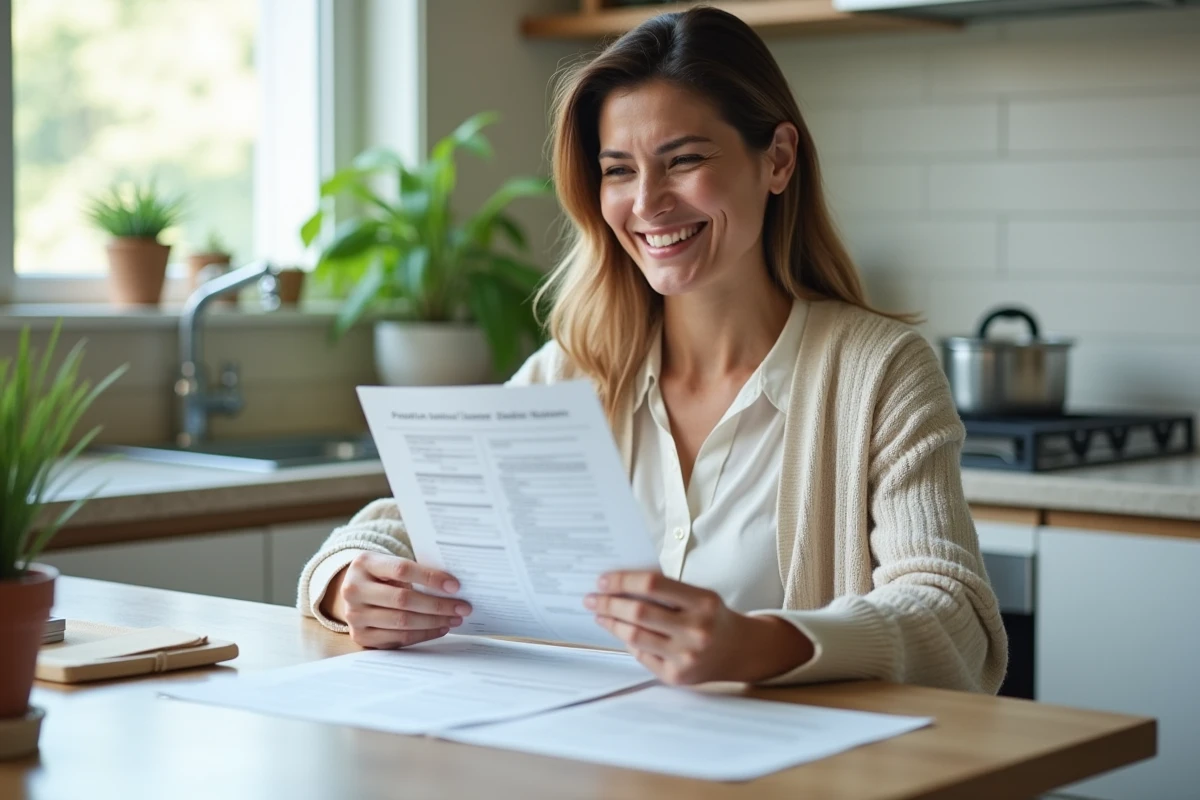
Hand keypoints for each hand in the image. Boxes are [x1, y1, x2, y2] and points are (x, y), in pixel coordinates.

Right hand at [323, 552, 471, 648]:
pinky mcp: (361, 636)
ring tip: (454, 618)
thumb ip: (415, 571)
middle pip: (403, 600)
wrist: (354, 593)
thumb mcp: (390, 564)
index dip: (430, 578)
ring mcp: (355, 616)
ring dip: (434, 622)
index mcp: (364, 563)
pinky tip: (440, 628)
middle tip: (463, 607)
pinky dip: (423, 634)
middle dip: (438, 605)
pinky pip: (399, 638)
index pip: (402, 570)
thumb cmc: (382, 575)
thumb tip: (453, 586)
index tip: (455, 586)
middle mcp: (354, 589)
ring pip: (402, 622)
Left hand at [585, 571, 813, 684]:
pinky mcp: (677, 676)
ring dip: (611, 623)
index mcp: (703, 602)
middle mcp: (696, 630)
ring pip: (634, 636)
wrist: (742, 651)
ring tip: (600, 614)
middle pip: (638, 612)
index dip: (622, 580)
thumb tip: (618, 586)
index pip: (651, 585)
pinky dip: (629, 642)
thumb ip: (665, 590)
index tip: (603, 580)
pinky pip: (641, 656)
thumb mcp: (700, 595)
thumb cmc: (713, 617)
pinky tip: (622, 633)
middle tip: (592, 598)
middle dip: (608, 603)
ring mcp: (686, 657)